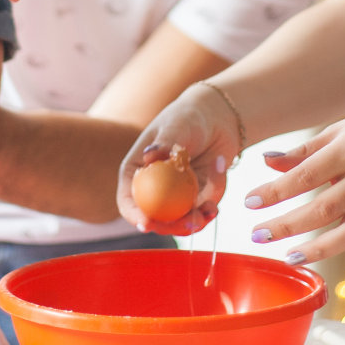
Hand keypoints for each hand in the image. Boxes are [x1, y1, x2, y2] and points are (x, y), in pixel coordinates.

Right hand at [117, 83, 239, 235]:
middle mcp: (153, 189)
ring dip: (196, 222)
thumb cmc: (188, 117)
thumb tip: (150, 156)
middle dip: (172, 227)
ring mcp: (175, 197)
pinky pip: (202, 212)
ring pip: (180, 222)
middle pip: (155, 220)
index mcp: (137, 174)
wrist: (216, 119)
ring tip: (210, 208)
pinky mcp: (197, 199)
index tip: (147, 223)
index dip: (134, 216)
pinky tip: (217, 198)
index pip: (128, 201)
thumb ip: (166, 142)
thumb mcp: (176, 126)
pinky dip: (211, 208)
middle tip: (190, 222)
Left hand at [240, 107, 344, 266]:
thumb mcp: (340, 130)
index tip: (249, 202)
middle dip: (287, 225)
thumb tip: (266, 161)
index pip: (305, 175)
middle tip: (257, 235)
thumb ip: (304, 150)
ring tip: (290, 258)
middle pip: (323, 208)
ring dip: (320, 249)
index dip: (275, 190)